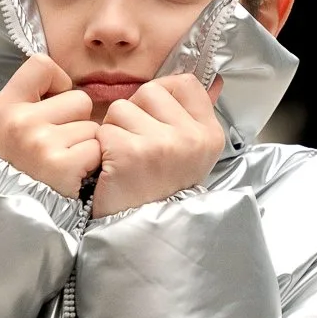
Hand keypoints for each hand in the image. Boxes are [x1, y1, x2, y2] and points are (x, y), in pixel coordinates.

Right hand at [0, 54, 101, 197]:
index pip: (41, 65)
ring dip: (85, 145)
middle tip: (59, 145)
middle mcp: (20, 122)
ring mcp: (41, 143)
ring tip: (64, 161)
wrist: (11, 214)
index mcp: (4, 107)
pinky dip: (91, 163)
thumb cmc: (17, 166)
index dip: (57, 83)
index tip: (53, 102)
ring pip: (92, 126)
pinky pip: (96, 149)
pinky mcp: (62, 165)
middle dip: (77, 121)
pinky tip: (74, 173)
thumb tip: (66, 80)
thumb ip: (31, 99)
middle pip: (79, 99)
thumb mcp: (7, 127)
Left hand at [91, 74, 223, 217]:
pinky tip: (111, 169)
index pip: (184, 83)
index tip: (156, 120)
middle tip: (138, 147)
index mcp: (209, 134)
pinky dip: (100, 149)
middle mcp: (190, 138)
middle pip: (149, 91)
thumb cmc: (160, 191)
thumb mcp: (190, 154)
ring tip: (124, 160)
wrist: (140, 236)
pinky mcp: (130, 154)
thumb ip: (195, 116)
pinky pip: (104, 130)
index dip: (162, 95)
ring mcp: (161, 145)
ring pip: (121, 108)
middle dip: (134, 114)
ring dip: (114, 131)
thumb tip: (216, 81)